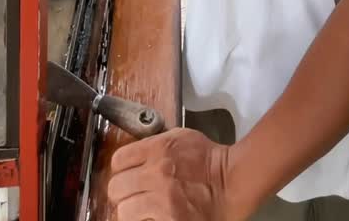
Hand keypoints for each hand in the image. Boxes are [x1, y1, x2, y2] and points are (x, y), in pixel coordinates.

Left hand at [107, 128, 251, 220]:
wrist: (232, 182)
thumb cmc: (208, 158)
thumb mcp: (180, 137)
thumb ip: (155, 144)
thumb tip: (134, 155)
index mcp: (158, 149)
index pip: (118, 160)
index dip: (121, 169)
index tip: (127, 174)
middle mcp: (156, 174)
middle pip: (116, 187)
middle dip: (123, 192)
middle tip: (132, 194)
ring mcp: (161, 201)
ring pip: (124, 211)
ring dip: (132, 211)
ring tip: (142, 210)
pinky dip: (145, 220)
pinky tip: (154, 216)